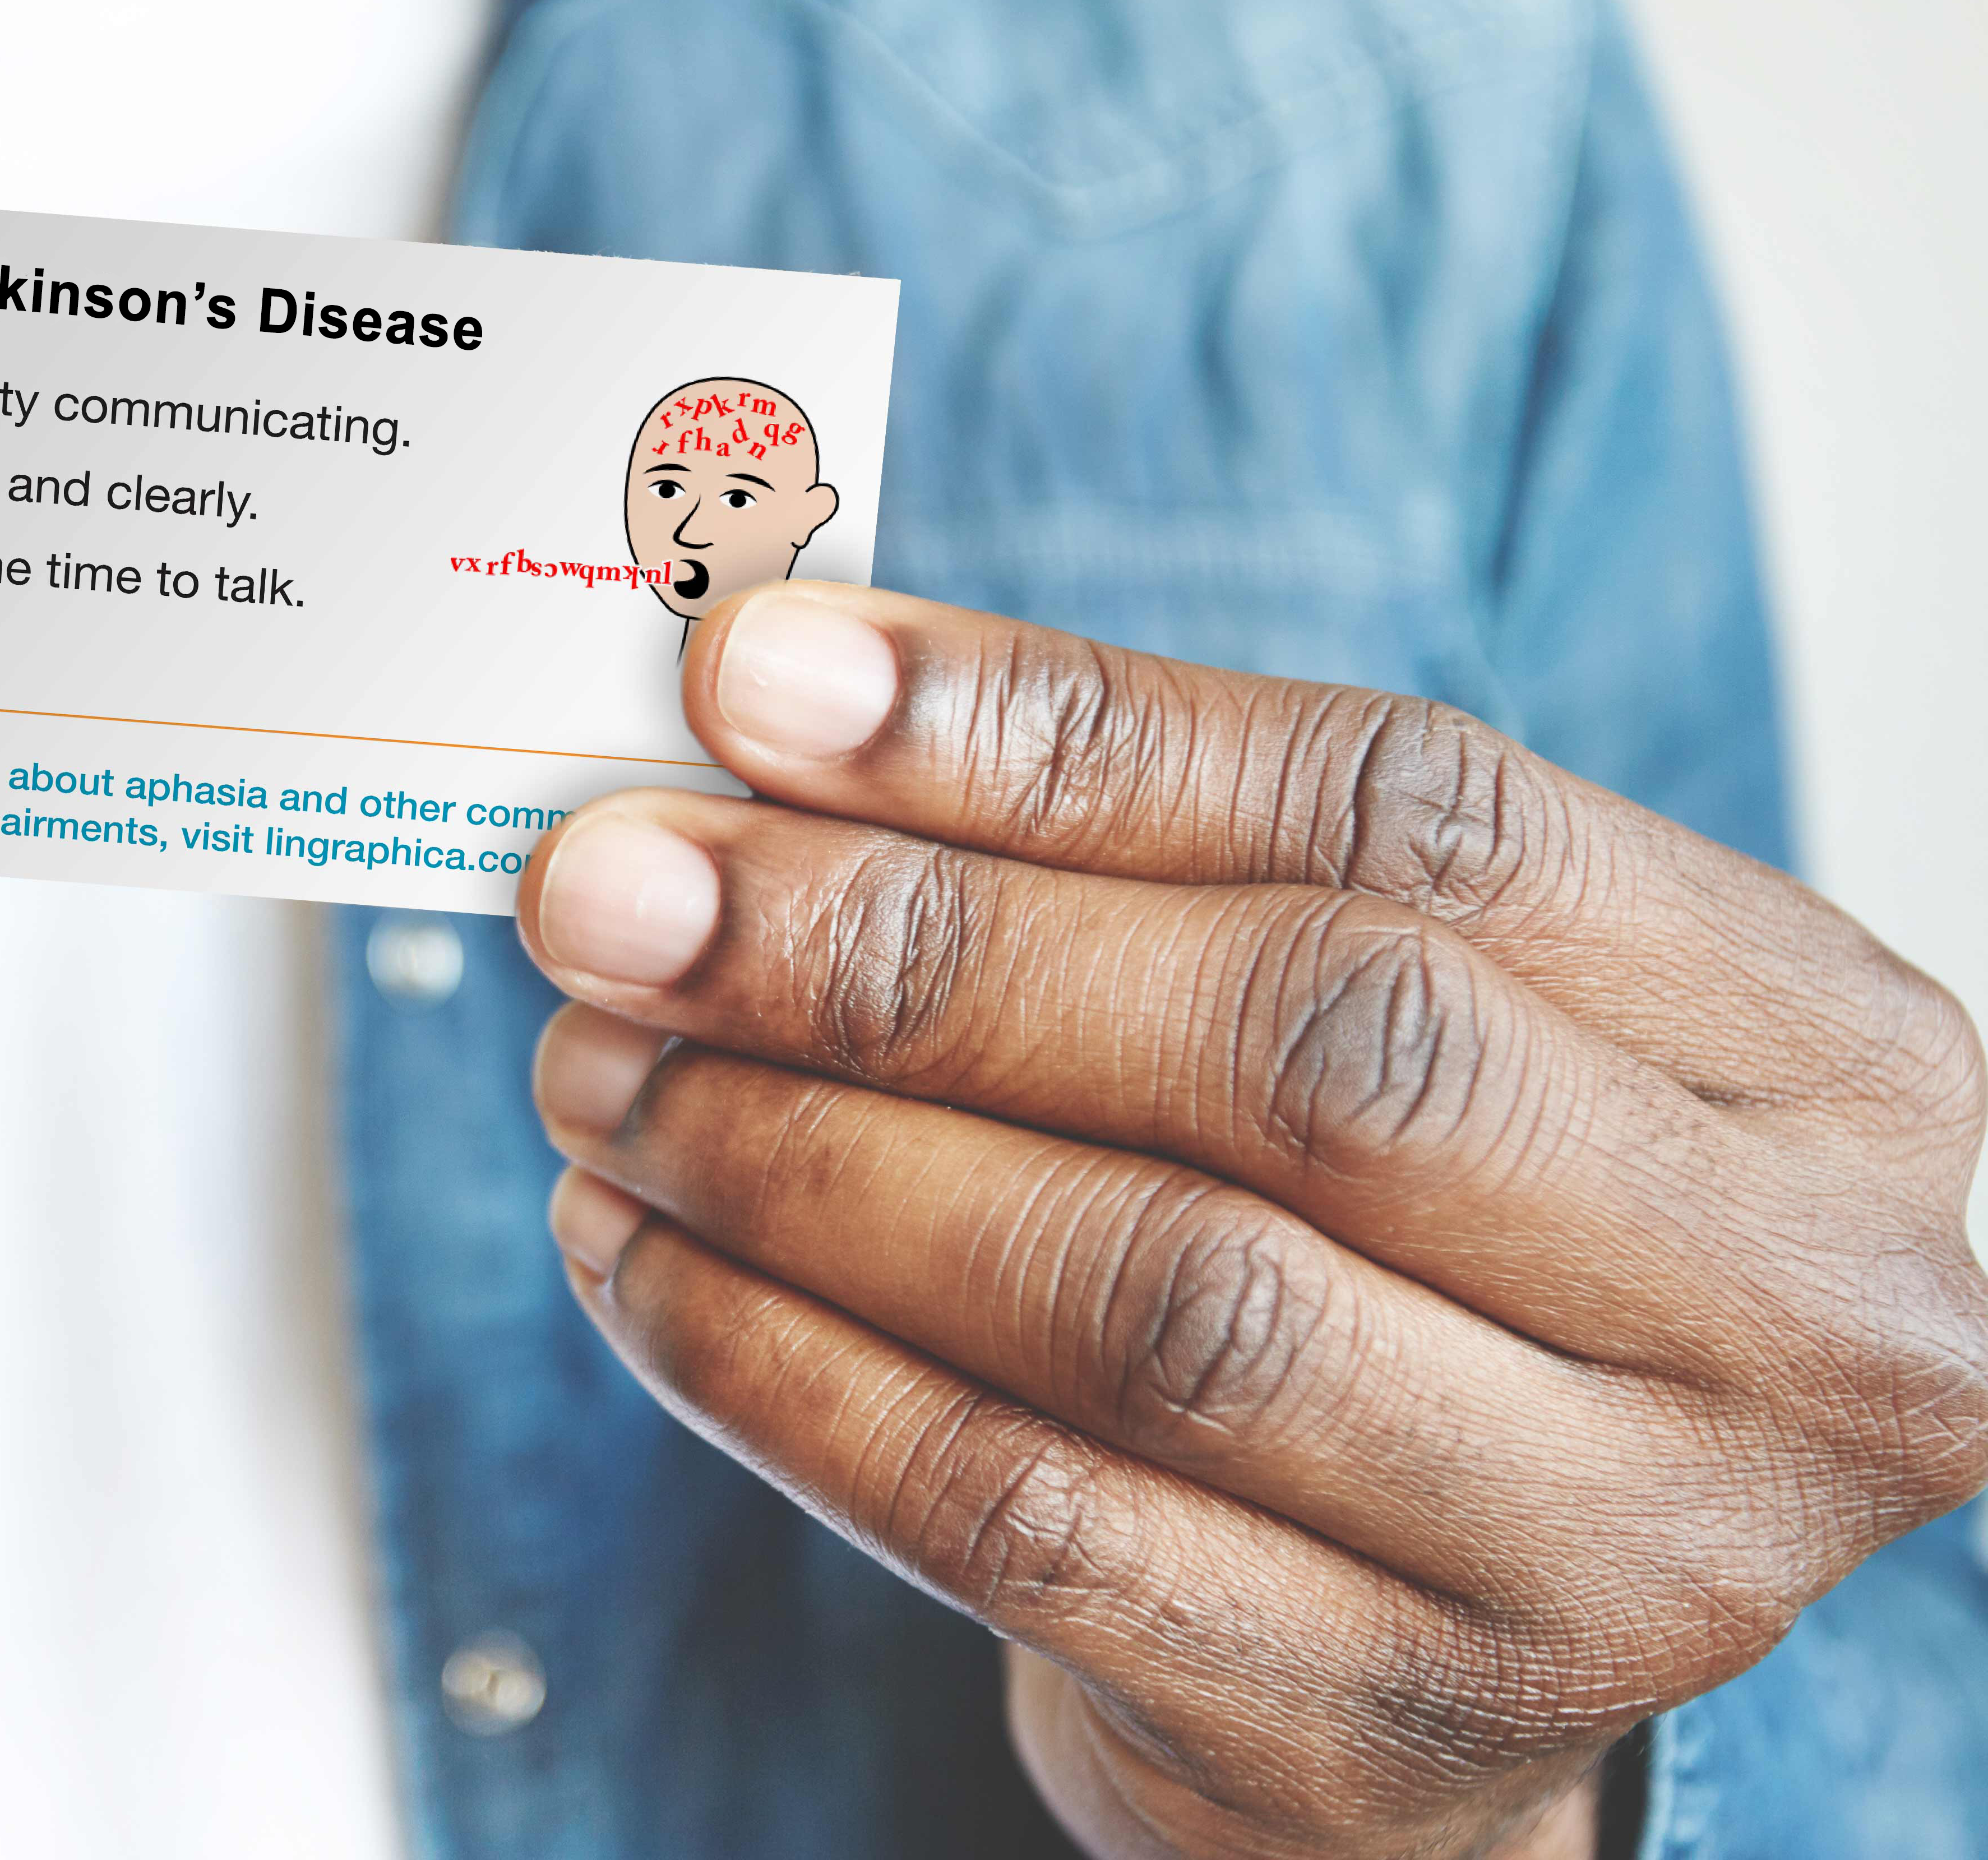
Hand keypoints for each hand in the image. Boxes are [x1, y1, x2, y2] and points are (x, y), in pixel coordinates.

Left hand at [515, 584, 1987, 1859]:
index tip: (757, 676)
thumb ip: (1138, 854)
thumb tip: (776, 700)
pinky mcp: (1376, 1734)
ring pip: (1150, 1299)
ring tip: (601, 1071)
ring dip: (806, 1164)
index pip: (1411, 816)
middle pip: (1304, 1052)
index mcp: (1809, 1052)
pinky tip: (639, 1261)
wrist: (1481, 1622)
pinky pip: (1024, 1523)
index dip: (1051, 729)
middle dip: (904, 953)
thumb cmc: (1413, 1241)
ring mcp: (1603, 1559)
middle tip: (615, 896)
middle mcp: (1778, 1309)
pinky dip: (781, 1373)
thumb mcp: (1385, 1014)